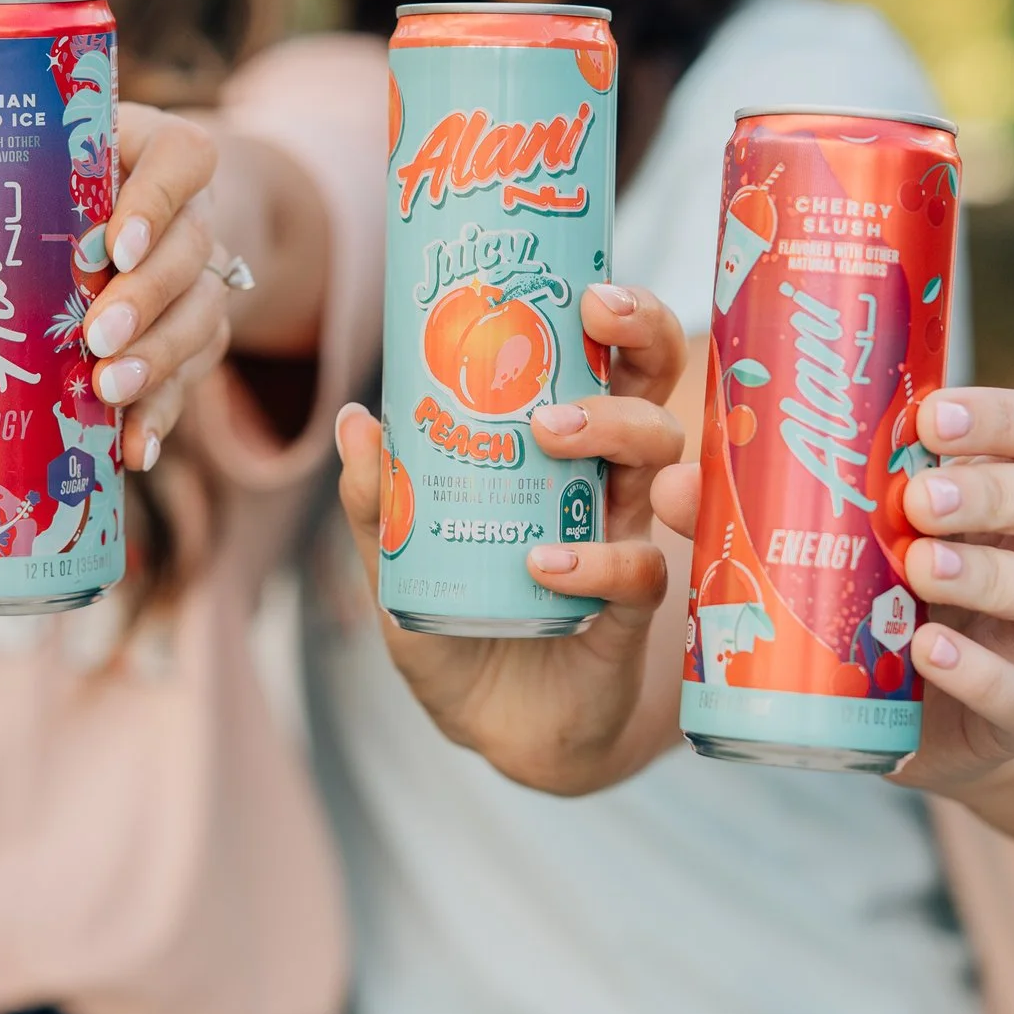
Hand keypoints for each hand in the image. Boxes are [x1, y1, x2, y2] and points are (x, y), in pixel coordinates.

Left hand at [0, 102, 224, 471]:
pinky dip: (163, 417)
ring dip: (158, 361)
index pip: (185, 158)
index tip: (113, 246)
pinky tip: (133, 452)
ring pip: (203, 317)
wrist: (120, 234)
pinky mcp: (197, 338)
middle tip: (94, 338)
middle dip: (146, 300)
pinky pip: (194, 379)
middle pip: (193, 251)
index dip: (160, 199)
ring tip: (105, 393)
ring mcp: (199, 279)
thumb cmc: (38, 204)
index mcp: (143, 155)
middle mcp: (187, 216)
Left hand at [334, 285, 686, 794]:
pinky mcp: (630, 614)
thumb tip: (355, 418)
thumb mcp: (402, 560)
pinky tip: (545, 563)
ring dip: (612, 433)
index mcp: (562, 454)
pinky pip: (638, 572)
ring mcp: (626, 541)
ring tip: (550, 434)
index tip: (587, 284)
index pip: (608, 363)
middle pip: (654, 389)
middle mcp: (607, 485)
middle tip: (594, 325)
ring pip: (659, 463)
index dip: (617, 315)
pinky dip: (596, 561)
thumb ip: (380, 500)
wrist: (499, 729)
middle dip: (640, 341)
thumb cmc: (463, 623)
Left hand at [650, 386, 1013, 793]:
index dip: (1009, 416)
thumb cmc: (879, 598)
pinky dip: (979, 671)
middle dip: (1002, 491)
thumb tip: (676, 482)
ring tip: (920, 570)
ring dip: (995, 576)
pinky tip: (926, 652)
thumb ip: (765, 507)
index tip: (931, 417)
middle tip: (918, 499)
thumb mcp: (840, 543)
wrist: (918, 723)